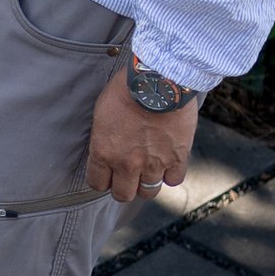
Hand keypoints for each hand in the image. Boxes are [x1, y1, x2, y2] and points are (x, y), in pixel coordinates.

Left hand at [86, 64, 198, 201]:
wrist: (158, 81)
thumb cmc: (126, 90)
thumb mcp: (102, 113)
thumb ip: (104, 138)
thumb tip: (107, 149)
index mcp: (103, 152)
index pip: (97, 183)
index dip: (103, 180)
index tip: (107, 174)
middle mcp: (127, 164)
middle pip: (123, 194)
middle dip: (124, 186)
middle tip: (128, 175)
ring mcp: (154, 164)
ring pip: (149, 192)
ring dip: (147, 182)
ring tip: (149, 169)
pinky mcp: (177, 158)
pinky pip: (174, 180)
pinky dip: (171, 174)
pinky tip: (168, 163)